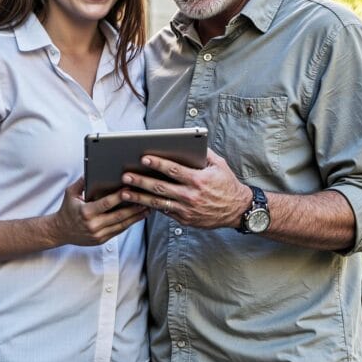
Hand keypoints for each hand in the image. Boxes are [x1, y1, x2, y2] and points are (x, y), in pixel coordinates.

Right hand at [51, 178, 148, 246]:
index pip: (107, 203)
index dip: (120, 197)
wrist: (60, 231)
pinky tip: (137, 217)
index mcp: (86, 212)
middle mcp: (93, 225)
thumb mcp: (70, 193)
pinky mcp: (101, 240)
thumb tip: (92, 169)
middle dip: (134, 208)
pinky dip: (129, 223)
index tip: (130, 189)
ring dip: (136, 217)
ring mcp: (98, 234)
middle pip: (118, 215)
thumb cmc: (67, 209)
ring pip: (121, 225)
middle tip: (146, 199)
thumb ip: (81, 182)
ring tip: (147, 208)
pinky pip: (118, 231)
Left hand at [120, 149, 248, 229]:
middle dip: (141, 181)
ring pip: (158, 202)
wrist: (237, 210)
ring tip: (124, 192)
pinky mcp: (184, 219)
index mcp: (198, 180)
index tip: (143, 158)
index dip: (157, 164)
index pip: (173, 170)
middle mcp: (191, 196)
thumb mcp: (219, 165)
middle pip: (160, 187)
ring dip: (139, 197)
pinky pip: (164, 211)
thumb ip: (204, 153)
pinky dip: (150, 206)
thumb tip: (189, 142)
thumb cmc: (227, 185)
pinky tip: (137, 202)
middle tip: (126, 176)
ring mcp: (186, 209)